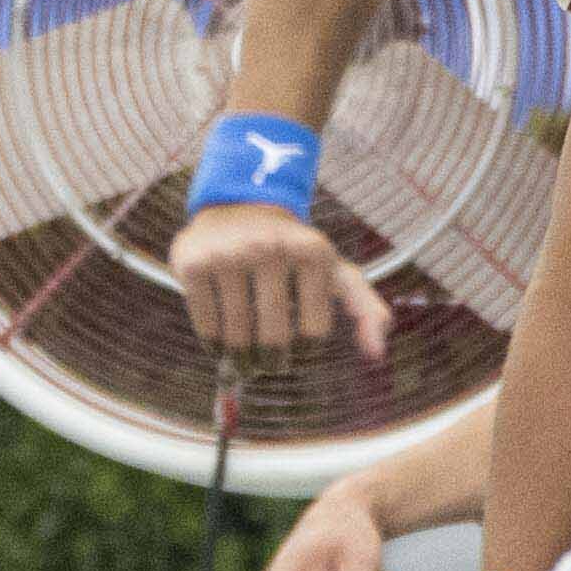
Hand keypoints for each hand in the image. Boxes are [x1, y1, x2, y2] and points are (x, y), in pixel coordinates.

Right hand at [175, 197, 390, 359]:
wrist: (237, 208)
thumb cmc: (293, 253)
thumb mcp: (333, 271)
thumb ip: (365, 307)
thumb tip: (376, 352)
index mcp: (312, 251)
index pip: (314, 331)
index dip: (305, 349)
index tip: (298, 347)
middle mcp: (270, 248)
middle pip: (274, 337)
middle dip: (272, 360)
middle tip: (269, 362)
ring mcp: (229, 254)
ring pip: (237, 336)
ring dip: (241, 358)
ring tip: (244, 358)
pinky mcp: (194, 263)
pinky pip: (206, 324)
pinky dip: (213, 344)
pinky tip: (219, 344)